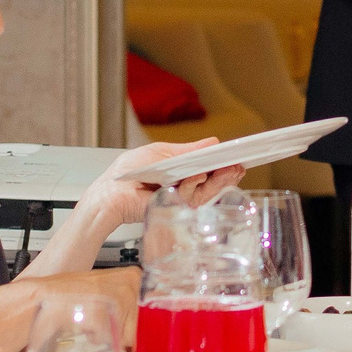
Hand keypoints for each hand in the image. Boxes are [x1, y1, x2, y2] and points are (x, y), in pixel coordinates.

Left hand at [73, 140, 246, 234]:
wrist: (112, 194)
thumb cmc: (130, 172)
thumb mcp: (162, 153)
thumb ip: (189, 150)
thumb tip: (213, 143)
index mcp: (182, 168)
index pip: (208, 165)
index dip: (224, 160)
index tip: (239, 153)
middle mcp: (185, 185)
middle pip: (213, 179)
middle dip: (228, 171)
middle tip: (240, 162)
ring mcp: (182, 199)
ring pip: (209, 190)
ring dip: (219, 178)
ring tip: (230, 166)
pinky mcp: (177, 209)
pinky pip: (194, 197)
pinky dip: (198, 185)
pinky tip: (202, 174)